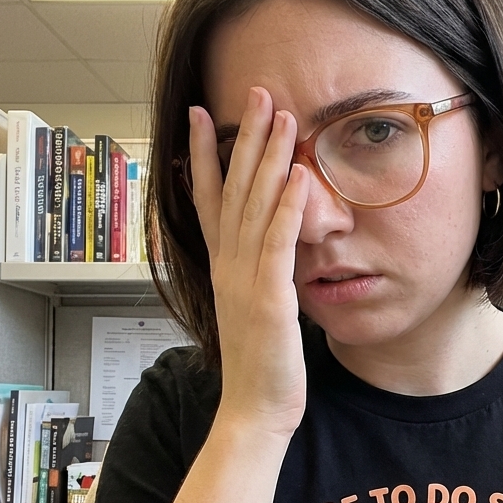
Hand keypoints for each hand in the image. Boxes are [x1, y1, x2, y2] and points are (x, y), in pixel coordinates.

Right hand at [189, 88, 308, 437]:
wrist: (253, 411)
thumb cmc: (259, 365)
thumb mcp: (253, 309)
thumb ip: (255, 274)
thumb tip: (264, 250)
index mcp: (224, 266)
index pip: (209, 199)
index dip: (205, 156)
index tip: (203, 116)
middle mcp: (228, 265)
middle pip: (232, 189)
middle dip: (244, 138)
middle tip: (255, 92)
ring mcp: (246, 279)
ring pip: (254, 207)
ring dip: (268, 158)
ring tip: (282, 115)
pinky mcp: (270, 298)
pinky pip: (277, 244)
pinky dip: (287, 208)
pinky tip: (299, 174)